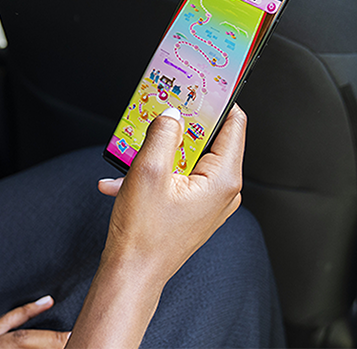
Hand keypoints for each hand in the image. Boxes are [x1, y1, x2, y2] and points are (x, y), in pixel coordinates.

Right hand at [99, 105, 245, 282]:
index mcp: (223, 179)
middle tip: (157, 113)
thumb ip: (162, 134)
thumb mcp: (148, 172)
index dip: (217, 101)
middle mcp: (223, 191)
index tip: (201, 85)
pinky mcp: (193, 210)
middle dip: (178, 127)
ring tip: (131, 154)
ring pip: (187, 159)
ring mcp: (209, 202)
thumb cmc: (143, 234)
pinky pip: (178, 179)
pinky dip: (153, 174)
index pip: (234, 124)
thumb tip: (172, 113)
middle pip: (207, 140)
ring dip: (158, 153)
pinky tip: (122, 180)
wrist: (132, 272)